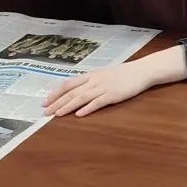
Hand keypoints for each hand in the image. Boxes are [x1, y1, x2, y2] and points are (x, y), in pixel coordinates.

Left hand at [43, 59, 159, 117]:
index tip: (45, 102)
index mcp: (91, 75)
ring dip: (68, 106)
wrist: (141, 71)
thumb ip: (90, 81)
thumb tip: (76, 90)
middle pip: (72, 92)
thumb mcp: (103, 75)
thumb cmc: (123, 74)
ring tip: (57, 114)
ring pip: (81, 97)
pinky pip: (98, 102)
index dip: (55, 93)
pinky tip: (79, 115)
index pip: (68, 84)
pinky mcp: (113, 95)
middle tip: (45, 112)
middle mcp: (94, 81)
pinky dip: (87, 108)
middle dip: (57, 102)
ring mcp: (103, 88)